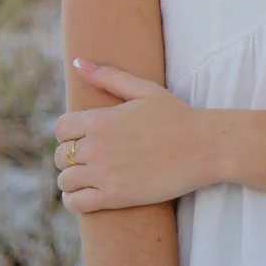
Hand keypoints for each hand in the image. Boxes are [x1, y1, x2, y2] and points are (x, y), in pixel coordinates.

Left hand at [56, 64, 216, 211]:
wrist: (205, 148)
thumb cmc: (178, 117)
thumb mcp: (144, 90)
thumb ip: (109, 76)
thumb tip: (77, 61)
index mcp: (100, 120)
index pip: (60, 129)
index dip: (67, 134)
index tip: (81, 139)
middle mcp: (97, 147)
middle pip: (60, 156)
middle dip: (70, 158)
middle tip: (88, 161)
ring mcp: (104, 173)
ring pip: (65, 181)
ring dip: (72, 180)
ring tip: (87, 179)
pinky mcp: (115, 197)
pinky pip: (76, 203)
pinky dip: (75, 201)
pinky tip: (85, 196)